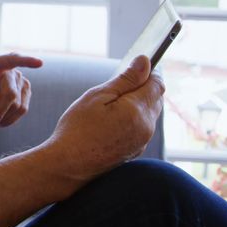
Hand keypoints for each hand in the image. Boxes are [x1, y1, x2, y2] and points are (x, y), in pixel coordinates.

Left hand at [0, 53, 42, 129]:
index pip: (10, 60)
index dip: (26, 61)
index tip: (39, 63)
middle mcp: (10, 69)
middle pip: (10, 94)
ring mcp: (21, 80)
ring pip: (18, 105)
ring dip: (3, 117)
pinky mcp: (26, 92)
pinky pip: (23, 110)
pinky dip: (10, 119)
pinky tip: (0, 119)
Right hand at [41, 55, 164, 183]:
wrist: (69, 165)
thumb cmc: (78, 129)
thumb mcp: (97, 96)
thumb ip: (125, 79)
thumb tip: (145, 62)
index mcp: (138, 110)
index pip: (157, 84)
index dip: (149, 71)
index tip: (135, 65)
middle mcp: (146, 127)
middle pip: (156, 98)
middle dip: (143, 86)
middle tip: (118, 84)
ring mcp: (142, 141)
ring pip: (150, 113)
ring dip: (138, 102)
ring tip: (112, 103)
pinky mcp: (135, 150)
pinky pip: (142, 127)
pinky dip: (133, 118)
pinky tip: (111, 120)